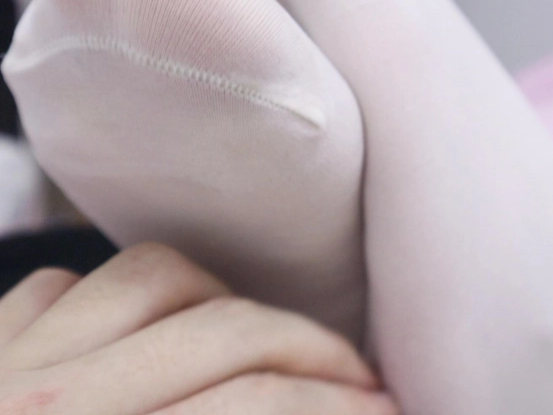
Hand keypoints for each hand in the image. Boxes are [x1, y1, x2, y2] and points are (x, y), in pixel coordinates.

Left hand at [0, 243, 396, 413]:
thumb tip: (291, 409)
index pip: (256, 402)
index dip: (338, 407)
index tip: (391, 412)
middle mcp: (48, 404)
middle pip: (227, 328)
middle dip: (317, 349)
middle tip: (363, 379)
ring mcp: (3, 366)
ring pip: (154, 275)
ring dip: (229, 301)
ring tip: (267, 339)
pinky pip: (57, 286)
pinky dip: (116, 298)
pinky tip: (152, 330)